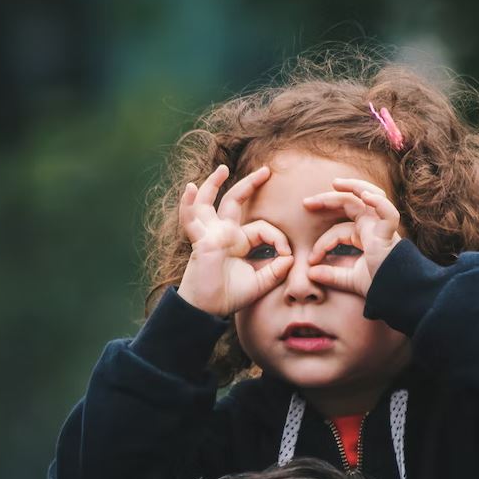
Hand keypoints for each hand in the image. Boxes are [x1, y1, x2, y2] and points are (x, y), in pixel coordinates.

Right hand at [176, 164, 293, 316]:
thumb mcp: (260, 283)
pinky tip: (190, 189)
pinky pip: (191, 220)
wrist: (208, 310)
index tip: (288, 255)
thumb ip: (276, 270)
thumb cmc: (229, 296)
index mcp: (239, 242)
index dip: (278, 238)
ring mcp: (210, 234)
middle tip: (266, 170)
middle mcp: (224, 233)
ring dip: (213, 184)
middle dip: (250, 185)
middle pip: (235, 201)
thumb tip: (290, 258)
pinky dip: (188, 204)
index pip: (262, 228)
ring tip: (222, 169)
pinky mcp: (201, 241)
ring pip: (209, 203)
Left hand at [302, 177, 401, 296]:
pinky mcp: (390, 233)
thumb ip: (332, 275)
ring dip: (353, 187)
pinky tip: (365, 196)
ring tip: (335, 183)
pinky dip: (378, 202)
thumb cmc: (380, 285)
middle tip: (306, 203)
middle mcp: (373, 227)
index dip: (322, 243)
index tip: (311, 261)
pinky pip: (388, 212)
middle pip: (350, 204)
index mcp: (364, 235)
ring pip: (370, 196)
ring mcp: (382, 227)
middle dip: (328, 199)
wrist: (397, 294)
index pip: (338, 230)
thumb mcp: (350, 279)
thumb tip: (309, 273)